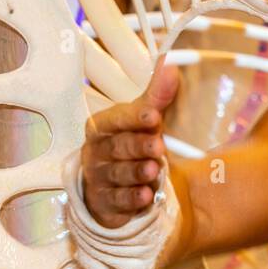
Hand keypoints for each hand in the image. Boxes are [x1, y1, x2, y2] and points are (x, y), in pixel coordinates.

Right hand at [81, 64, 179, 228]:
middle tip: (158, 145)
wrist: (115, 186)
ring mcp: (98, 178)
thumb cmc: (129, 144)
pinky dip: (132, 198)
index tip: (153, 115)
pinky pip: (118, 200)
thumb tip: (171, 65)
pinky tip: (145, 195)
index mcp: (102, 126)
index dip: (133, 117)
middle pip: (118, 147)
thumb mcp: (142, 120)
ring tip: (155, 169)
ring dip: (137, 171)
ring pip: (119, 174)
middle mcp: (96, 151)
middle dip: (138, 146)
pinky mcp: (104, 202)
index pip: (115, 119)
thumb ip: (156, 96)